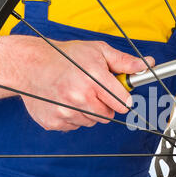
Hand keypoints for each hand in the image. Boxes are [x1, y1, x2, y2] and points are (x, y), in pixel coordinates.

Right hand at [13, 36, 153, 130]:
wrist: (29, 64)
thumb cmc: (64, 56)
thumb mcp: (97, 51)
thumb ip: (123, 61)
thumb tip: (146, 64)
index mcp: (93, 78)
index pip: (123, 102)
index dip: (122, 98)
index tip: (117, 93)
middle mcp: (79, 96)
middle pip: (109, 115)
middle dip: (105, 104)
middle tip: (93, 90)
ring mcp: (65, 111)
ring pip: (92, 122)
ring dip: (89, 111)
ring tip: (76, 93)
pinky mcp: (54, 122)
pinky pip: (75, 126)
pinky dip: (73, 116)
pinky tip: (64, 101)